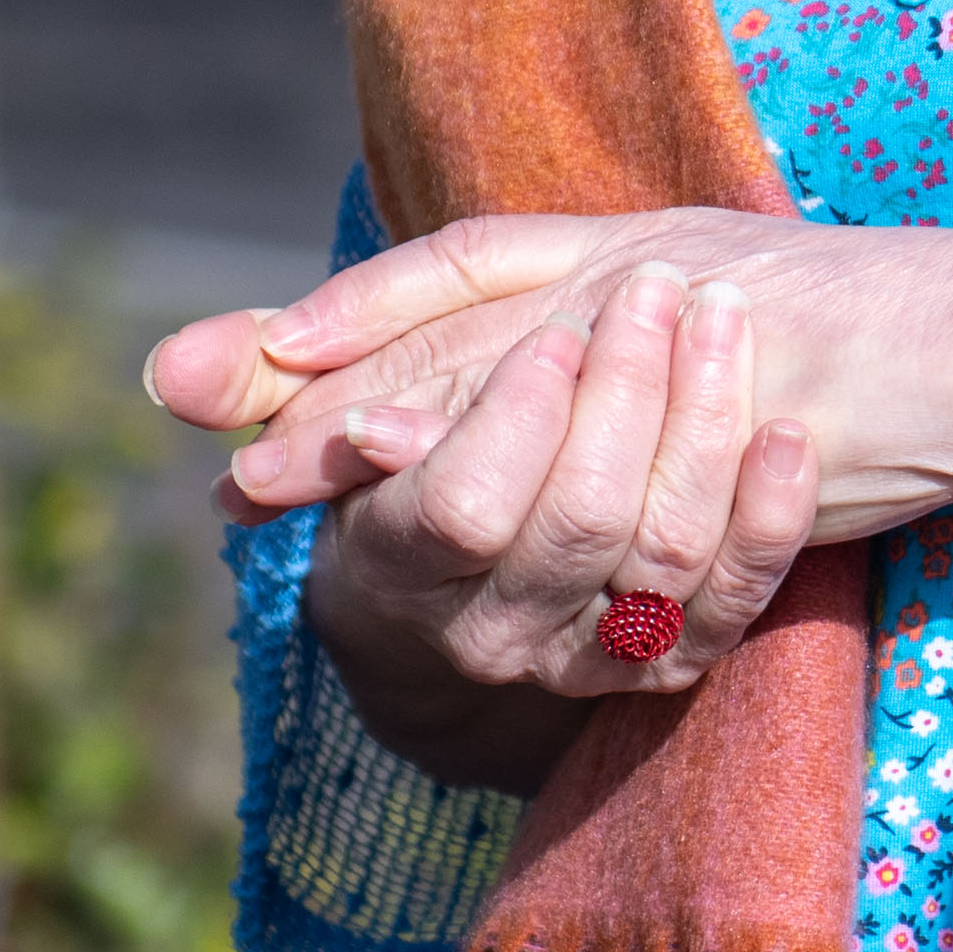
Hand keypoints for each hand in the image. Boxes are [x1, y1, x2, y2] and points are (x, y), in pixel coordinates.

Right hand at [144, 257, 818, 771]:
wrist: (474, 581)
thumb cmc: (407, 453)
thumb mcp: (337, 402)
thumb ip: (265, 376)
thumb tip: (166, 372)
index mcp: (400, 562)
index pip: (462, 506)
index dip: (517, 417)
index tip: (562, 326)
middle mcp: (492, 633)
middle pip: (577, 521)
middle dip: (627, 392)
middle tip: (661, 288)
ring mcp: (587, 658)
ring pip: (661, 557)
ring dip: (703, 428)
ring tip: (721, 318)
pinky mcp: (671, 663)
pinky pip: (733, 606)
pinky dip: (768, 519)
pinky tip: (786, 433)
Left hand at [154, 211, 952, 555]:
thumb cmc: (885, 368)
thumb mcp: (719, 357)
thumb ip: (603, 375)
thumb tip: (482, 437)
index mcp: (645, 244)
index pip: (466, 266)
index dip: (349, 314)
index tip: (233, 372)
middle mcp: (649, 255)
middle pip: (448, 304)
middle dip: (317, 360)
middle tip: (185, 398)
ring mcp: (689, 301)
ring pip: (497, 353)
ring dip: (377, 408)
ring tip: (268, 462)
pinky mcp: (725, 365)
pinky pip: (585, 406)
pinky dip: (490, 443)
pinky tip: (416, 490)